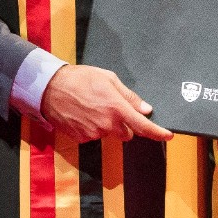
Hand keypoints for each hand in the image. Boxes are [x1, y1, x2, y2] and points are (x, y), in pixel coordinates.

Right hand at [40, 64, 173, 142]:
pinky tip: (83, 114)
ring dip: (107, 125)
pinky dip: (93, 128)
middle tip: (112, 107)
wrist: (50, 88)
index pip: (143, 126)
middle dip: (125, 124)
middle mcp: (107, 125)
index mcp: (116, 109)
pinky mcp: (81, 139)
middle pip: (127, 133)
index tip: (168, 135)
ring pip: (109, 134)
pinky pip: (94, 136)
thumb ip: (129, 96)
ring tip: (93, 106)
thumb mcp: (108, 79)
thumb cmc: (80, 79)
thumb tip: (146, 109)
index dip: (158, 132)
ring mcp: (93, 134)